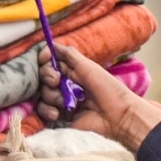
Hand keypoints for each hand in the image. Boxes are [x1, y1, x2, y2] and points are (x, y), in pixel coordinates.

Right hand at [36, 45, 160, 152]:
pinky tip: (57, 113)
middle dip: (47, 77)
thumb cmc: (108, 89)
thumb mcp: (89, 67)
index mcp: (72, 72)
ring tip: (63, 102)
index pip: (49, 62)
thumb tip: (51, 43)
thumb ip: (70, 55)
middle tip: (56, 82)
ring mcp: (61, 102)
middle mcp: (64, 85)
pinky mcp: (60, 117)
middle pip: (43, 77)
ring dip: (50, 96)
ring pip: (42, 94)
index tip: (45, 59)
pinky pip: (44, 112)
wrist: (118, 116)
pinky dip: (47, 111)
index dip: (44, 60)